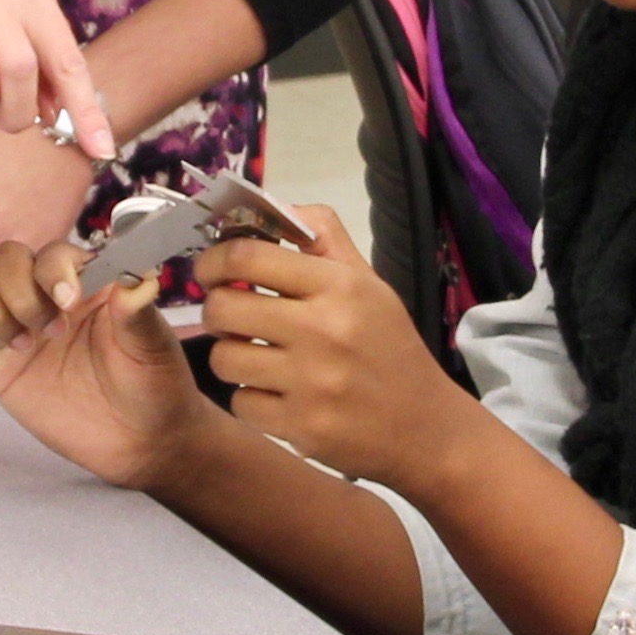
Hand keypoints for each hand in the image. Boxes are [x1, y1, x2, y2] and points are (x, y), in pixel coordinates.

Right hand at [0, 238, 211, 488]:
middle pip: (9, 257)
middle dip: (19, 289)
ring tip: (22, 345)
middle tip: (48, 332)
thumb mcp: (153, 348)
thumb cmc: (154, 387)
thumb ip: (138, 312)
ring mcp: (19, 320)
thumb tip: (139, 277)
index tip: (68, 302)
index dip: (54, 270)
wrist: (138, 442)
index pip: (56, 253)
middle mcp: (49, 293)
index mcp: (90, 282)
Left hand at [195, 207, 474, 489]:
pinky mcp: (301, 427)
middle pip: (223, 307)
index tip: (211, 270)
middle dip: (216, 310)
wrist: (424, 427)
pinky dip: (250, 400)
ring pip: (223, 358)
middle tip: (231, 317)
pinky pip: (240, 403)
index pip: (247, 256)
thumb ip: (323, 240)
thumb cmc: (389, 348)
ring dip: (230, 357)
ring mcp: (311, 382)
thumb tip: (274, 207)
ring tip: (254, 358)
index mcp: (340, 286)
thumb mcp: (369, 284)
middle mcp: (324, 330)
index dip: (213, 260)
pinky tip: (275, 395)